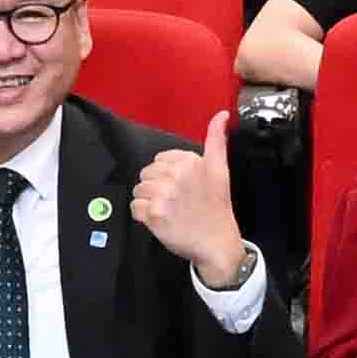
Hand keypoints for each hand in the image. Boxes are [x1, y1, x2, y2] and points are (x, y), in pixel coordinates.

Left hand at [132, 111, 246, 284]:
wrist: (217, 243)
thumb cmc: (216, 207)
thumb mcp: (220, 170)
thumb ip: (217, 140)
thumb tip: (221, 114)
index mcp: (189, 162)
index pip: (160, 160)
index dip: (167, 175)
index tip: (181, 187)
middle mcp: (175, 177)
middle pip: (147, 174)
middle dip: (157, 187)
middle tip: (175, 201)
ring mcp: (163, 197)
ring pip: (139, 190)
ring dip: (149, 201)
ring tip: (167, 210)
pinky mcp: (153, 216)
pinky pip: (135, 207)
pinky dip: (143, 215)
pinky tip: (159, 219)